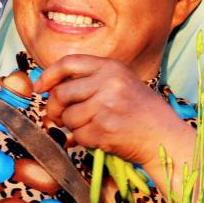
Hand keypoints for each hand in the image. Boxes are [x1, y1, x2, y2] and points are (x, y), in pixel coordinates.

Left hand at [35, 55, 196, 179]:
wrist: (163, 136)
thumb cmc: (141, 111)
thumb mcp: (121, 83)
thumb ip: (92, 80)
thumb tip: (52, 88)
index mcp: (112, 67)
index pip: (69, 62)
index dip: (49, 75)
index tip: (40, 87)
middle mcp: (109, 83)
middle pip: (62, 93)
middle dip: (55, 108)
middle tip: (59, 117)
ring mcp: (106, 106)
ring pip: (68, 117)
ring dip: (72, 126)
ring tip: (89, 127)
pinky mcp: (104, 129)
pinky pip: (78, 135)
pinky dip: (83, 140)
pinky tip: (99, 137)